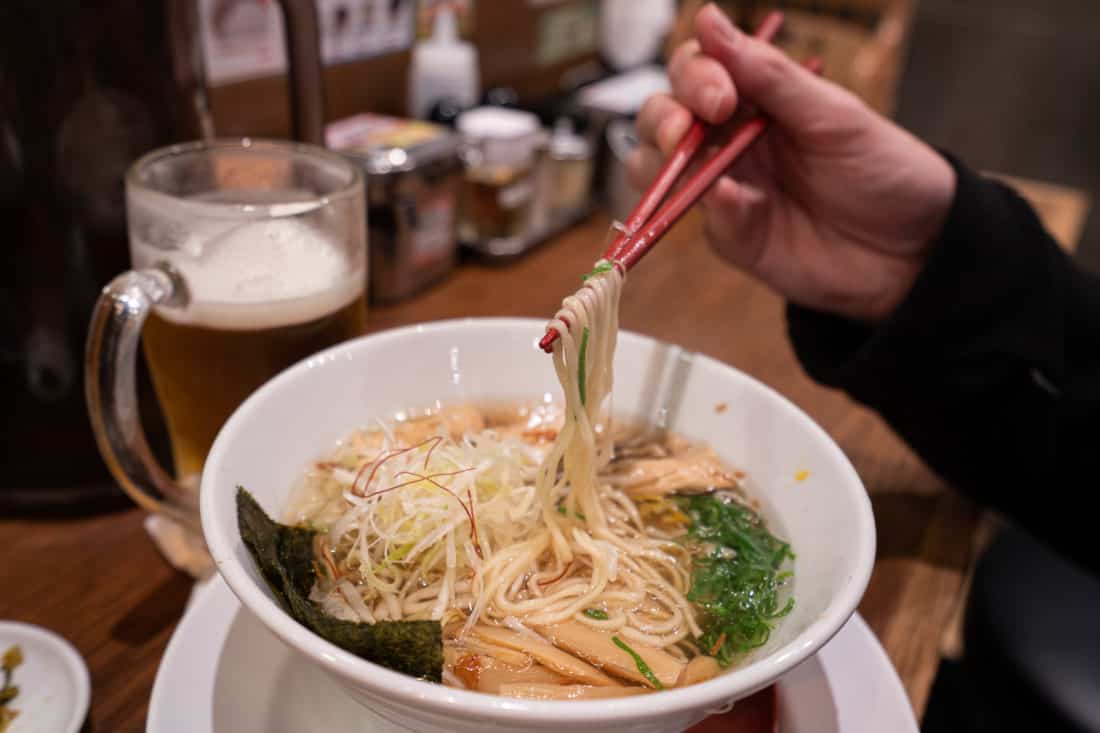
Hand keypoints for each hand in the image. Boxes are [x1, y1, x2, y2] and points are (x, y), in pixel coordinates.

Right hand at [630, 4, 955, 322]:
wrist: (912, 250)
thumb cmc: (882, 171)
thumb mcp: (832, 114)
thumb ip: (767, 74)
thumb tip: (707, 17)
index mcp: (756, 97)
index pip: (695, 70)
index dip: (694, 76)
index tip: (719, 95)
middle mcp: (729, 138)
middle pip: (661, 115)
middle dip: (662, 117)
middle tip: (686, 131)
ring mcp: (724, 187)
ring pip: (655, 167)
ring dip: (658, 161)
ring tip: (689, 163)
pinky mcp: (729, 234)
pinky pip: (696, 219)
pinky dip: (708, 207)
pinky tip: (737, 204)